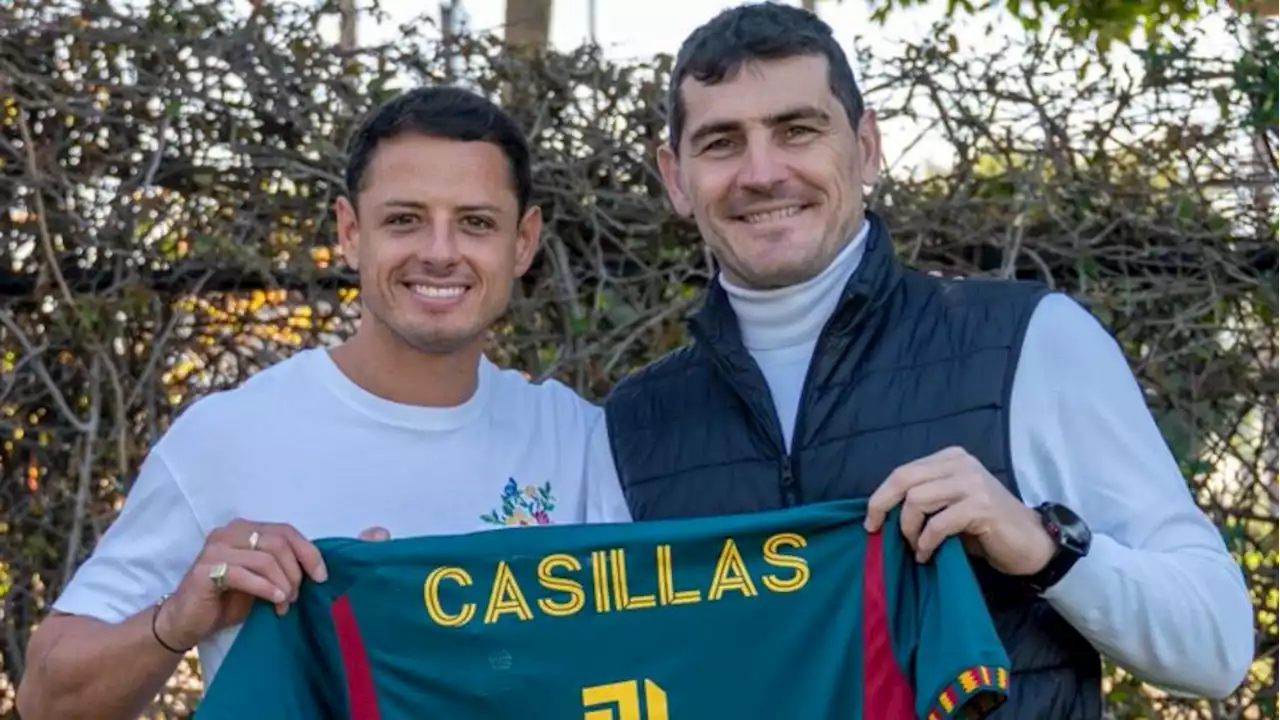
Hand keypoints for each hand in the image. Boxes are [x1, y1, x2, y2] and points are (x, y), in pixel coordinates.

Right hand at [156, 520, 389, 650]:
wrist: (188, 622)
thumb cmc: (233, 599)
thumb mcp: (272, 579)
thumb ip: (305, 563)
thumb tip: (379, 533)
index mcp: (248, 529)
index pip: (288, 532)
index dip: (309, 553)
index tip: (322, 578)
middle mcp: (231, 531)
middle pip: (278, 542)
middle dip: (295, 572)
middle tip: (296, 596)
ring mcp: (215, 548)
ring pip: (264, 558)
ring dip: (281, 583)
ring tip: (283, 603)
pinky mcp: (205, 570)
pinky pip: (242, 574)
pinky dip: (264, 588)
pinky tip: (274, 601)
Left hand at [864, 446, 1054, 575]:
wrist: (1031, 543)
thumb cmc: (985, 528)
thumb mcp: (950, 505)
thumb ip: (924, 499)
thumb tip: (882, 513)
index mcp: (950, 458)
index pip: (903, 471)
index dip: (880, 496)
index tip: (870, 521)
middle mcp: (961, 464)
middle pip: (905, 479)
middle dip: (882, 506)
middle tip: (877, 531)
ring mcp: (972, 483)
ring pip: (918, 500)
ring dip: (909, 530)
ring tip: (916, 548)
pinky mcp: (982, 506)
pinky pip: (939, 524)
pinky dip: (927, 542)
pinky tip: (928, 555)